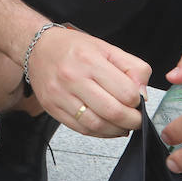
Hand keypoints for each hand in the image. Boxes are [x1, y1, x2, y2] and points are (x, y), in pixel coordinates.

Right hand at [26, 26, 148, 136]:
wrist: (38, 48)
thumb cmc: (73, 47)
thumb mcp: (108, 48)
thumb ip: (133, 68)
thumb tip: (143, 94)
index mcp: (89, 60)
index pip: (125, 92)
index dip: (138, 100)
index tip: (138, 101)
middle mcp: (72, 78)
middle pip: (112, 112)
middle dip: (131, 121)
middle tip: (136, 119)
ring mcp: (60, 95)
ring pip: (96, 125)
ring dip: (116, 130)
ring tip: (123, 125)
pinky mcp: (52, 108)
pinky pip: (81, 129)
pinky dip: (99, 133)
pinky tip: (106, 126)